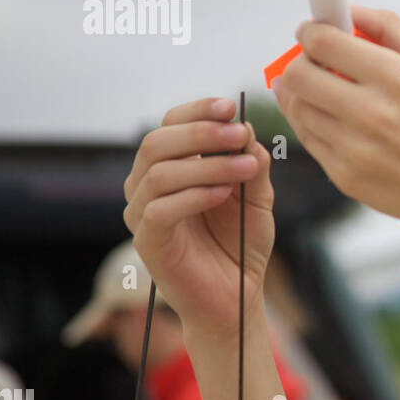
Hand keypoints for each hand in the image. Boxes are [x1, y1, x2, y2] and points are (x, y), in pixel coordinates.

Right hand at [122, 97, 274, 336]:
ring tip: (245, 169)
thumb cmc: (241, 242)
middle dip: (201, 133)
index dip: (197, 111)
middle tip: (239, 134)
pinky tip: (224, 194)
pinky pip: (159, 209)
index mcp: (170, 167)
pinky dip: (194, 196)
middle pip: (157, 142)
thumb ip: (252, 162)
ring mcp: (142, 214)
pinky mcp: (147, 242)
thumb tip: (246, 129)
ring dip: (207, 165)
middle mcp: (147, 186)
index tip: (231, 105)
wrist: (237, 294)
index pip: (170, 124)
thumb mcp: (257, 196)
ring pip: (159, 173)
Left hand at [272, 6, 399, 235]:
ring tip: (328, 93)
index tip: (314, 32)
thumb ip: (392, 30)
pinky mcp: (345, 176)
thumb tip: (352, 9)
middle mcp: (374, 114)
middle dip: (300, 61)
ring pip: (297, 108)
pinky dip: (314, 124)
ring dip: (304, 94)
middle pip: (297, 75)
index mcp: (399, 80)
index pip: (323, 43)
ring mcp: (355, 149)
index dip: (311, 32)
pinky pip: (308, 139)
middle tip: (316, 63)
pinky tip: (336, 121)